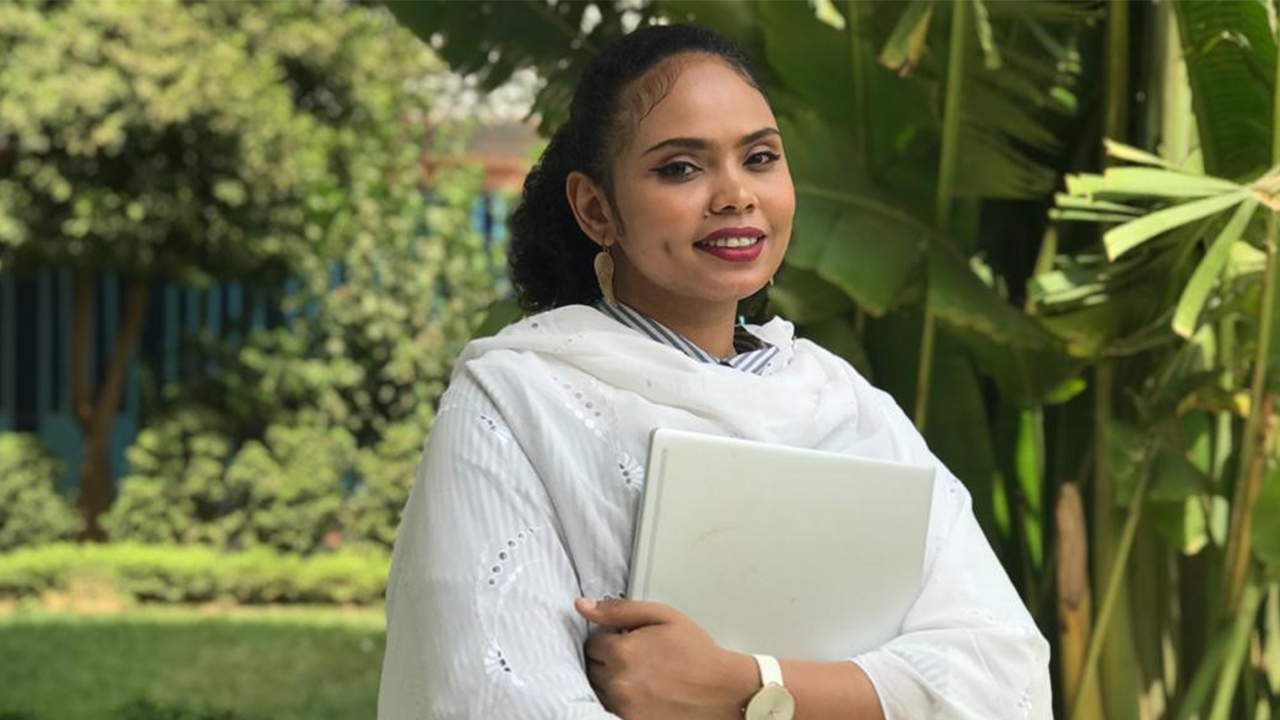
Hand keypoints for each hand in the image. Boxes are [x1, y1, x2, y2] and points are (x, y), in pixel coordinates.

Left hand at [574, 597, 756, 719]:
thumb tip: (583, 606)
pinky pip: (608, 706)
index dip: (611, 638)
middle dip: (608, 659)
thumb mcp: (662, 616)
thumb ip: (619, 609)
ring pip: (597, 688)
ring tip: (640, 674)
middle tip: (637, 657)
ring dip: (611, 679)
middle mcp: (618, 681)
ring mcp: (623, 705)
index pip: (593, 641)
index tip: (629, 640)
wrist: (723, 691)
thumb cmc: (697, 653)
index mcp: (622, 651)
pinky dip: (619, 698)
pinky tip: (639, 690)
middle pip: (591, 666)